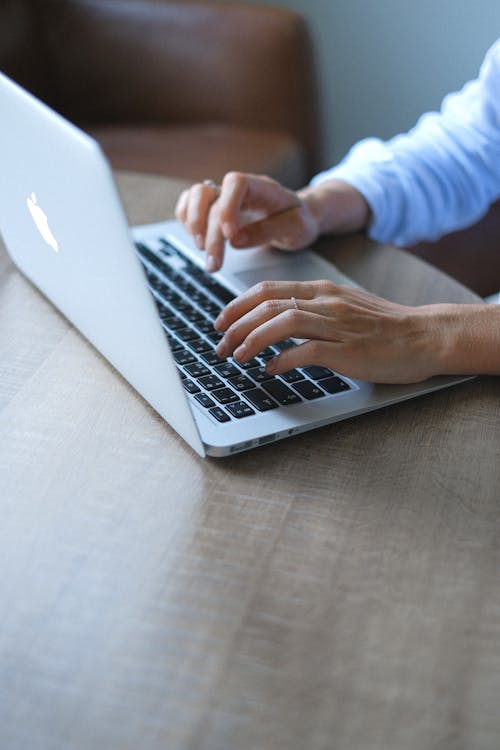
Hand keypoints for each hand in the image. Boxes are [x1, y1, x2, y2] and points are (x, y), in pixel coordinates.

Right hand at [175, 172, 321, 271]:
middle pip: (210, 196)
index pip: (236, 183)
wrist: (300, 216)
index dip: (228, 207)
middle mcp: (240, 189)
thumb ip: (268, 231)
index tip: (232, 236)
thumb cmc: (299, 220)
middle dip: (208, 232)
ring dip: (193, 224)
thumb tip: (235, 240)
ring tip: (203, 251)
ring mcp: (225, 197)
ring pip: (195, 195)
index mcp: (263, 187)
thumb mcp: (296, 228)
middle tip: (214, 264)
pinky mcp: (216, 208)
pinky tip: (199, 241)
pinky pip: (190, 205)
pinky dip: (188, 221)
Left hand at [213, 279, 451, 383]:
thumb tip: (276, 324)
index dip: (237, 305)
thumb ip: (312, 311)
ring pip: (282, 322)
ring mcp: (337, 324)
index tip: (221, 321)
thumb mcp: (344, 308)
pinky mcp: (348, 349)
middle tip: (219, 345)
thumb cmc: (384, 326)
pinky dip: (282, 359)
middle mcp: (326, 302)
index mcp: (322, 291)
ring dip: (252, 340)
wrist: (424, 336)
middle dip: (236, 325)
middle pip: (268, 304)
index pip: (268, 289)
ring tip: (237, 357)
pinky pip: (306, 351)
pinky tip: (270, 370)